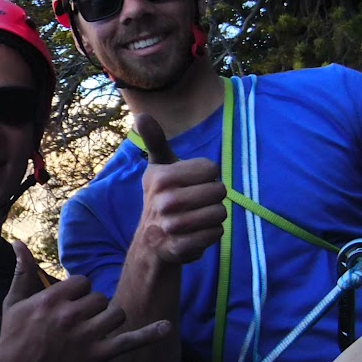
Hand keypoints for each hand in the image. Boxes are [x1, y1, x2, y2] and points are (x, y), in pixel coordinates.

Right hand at [0, 241, 171, 361]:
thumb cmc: (12, 340)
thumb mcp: (13, 303)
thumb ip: (22, 272)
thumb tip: (18, 242)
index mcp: (51, 299)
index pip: (83, 282)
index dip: (79, 294)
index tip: (70, 307)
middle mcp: (70, 315)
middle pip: (100, 298)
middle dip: (93, 309)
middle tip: (78, 325)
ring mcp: (86, 337)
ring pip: (116, 314)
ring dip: (109, 320)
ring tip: (95, 331)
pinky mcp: (97, 357)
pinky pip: (129, 342)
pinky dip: (149, 335)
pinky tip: (166, 327)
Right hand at [133, 114, 226, 265]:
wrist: (151, 242)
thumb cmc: (163, 197)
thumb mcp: (159, 168)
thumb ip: (155, 141)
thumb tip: (142, 114)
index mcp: (161, 177)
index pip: (212, 168)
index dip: (207, 176)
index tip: (191, 183)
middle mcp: (163, 201)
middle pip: (219, 191)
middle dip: (213, 198)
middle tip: (196, 203)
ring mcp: (171, 226)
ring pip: (220, 213)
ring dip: (214, 217)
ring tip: (198, 218)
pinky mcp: (180, 248)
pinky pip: (216, 234)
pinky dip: (212, 234)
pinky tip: (197, 234)